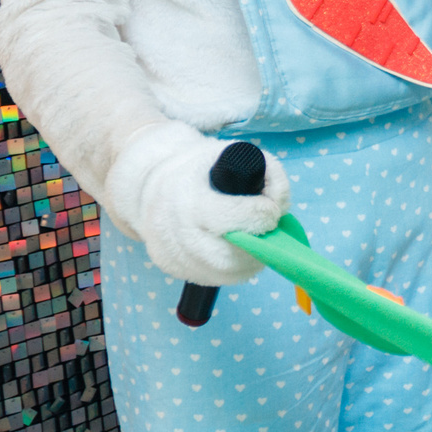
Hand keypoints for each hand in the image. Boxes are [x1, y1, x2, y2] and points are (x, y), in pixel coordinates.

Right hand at [103, 119, 288, 285]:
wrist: (152, 186)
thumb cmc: (199, 171)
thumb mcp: (229, 155)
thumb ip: (263, 170)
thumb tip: (279, 203)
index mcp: (188, 201)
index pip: (231, 218)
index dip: (260, 214)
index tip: (272, 209)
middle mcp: (175, 233)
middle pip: (229, 256)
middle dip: (258, 245)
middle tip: (269, 231)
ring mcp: (172, 256)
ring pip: (225, 272)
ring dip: (251, 260)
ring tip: (258, 240)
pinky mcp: (173, 269)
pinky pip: (213, 277)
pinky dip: (235, 268)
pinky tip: (241, 251)